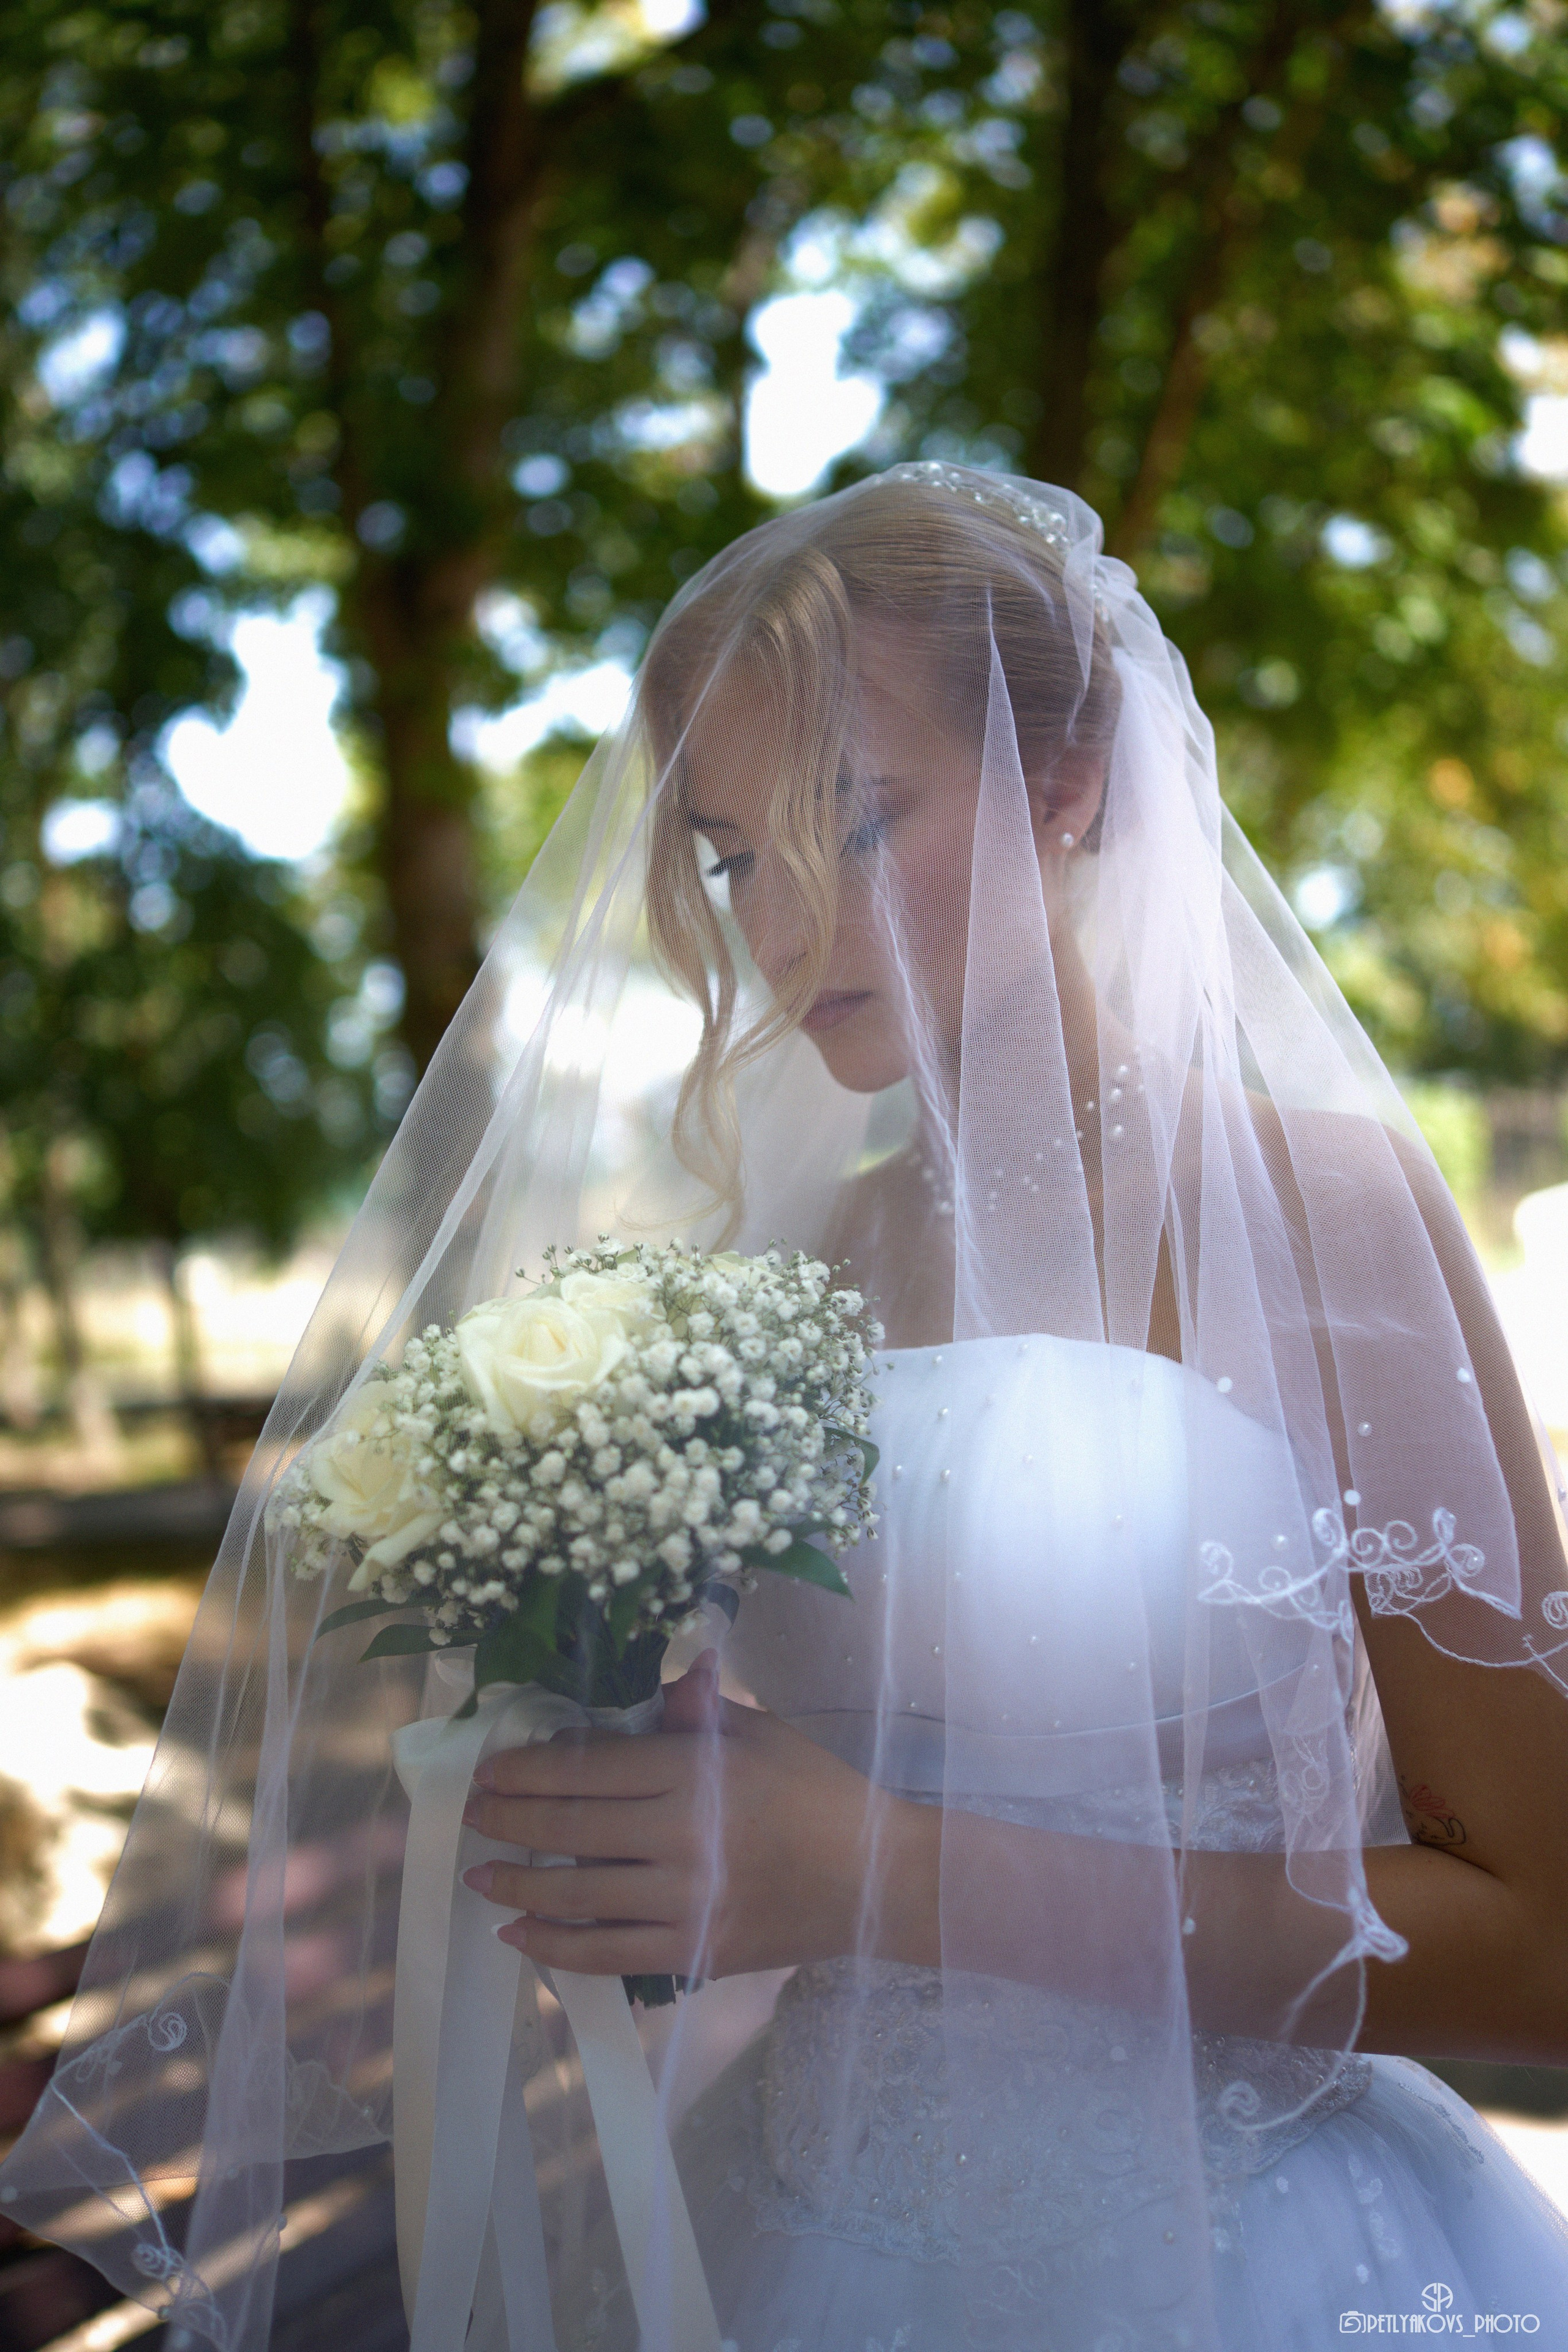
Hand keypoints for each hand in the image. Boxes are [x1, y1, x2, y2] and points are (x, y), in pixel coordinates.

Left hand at [458, 1651, 938, 1978]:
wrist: (876, 1878)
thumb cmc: (815, 1790)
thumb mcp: (758, 1733)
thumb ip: (696, 1708)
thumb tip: (660, 1679)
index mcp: (693, 1772)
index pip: (588, 1768)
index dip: (528, 1771)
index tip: (490, 1772)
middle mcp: (681, 1837)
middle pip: (569, 1829)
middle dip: (507, 1822)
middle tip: (470, 1817)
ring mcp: (686, 1901)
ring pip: (577, 1895)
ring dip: (517, 1885)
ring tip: (480, 1876)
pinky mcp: (694, 1951)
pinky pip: (607, 1955)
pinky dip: (555, 1947)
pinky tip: (520, 1934)